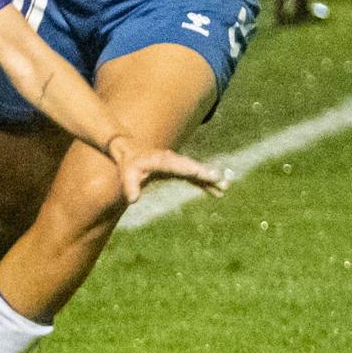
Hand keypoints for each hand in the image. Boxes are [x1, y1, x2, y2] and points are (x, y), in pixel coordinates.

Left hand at [106, 135, 229, 204]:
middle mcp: (173, 160)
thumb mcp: (127, 175)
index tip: (202, 173)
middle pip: (192, 167)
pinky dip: (206, 184)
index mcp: (161, 160)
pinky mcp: (180, 170)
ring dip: (210, 180)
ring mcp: (178, 164)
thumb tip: (133, 200)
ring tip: (225, 188)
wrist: (131, 153)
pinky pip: (196, 177)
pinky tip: (217, 193)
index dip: (190, 169)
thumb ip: (130, 186)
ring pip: (197, 172)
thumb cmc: (129, 165)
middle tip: (221, 180)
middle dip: (206, 174)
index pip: (178, 165)